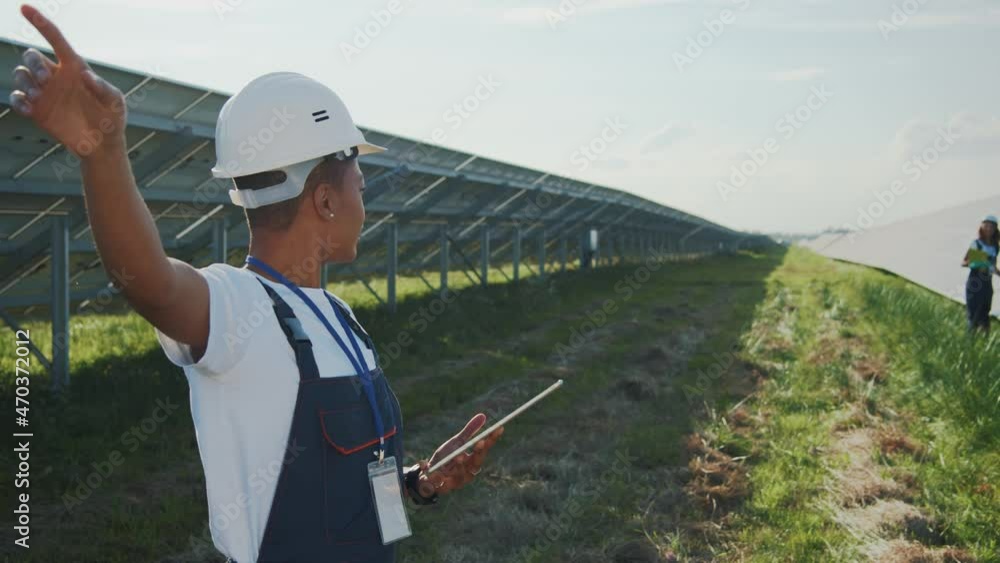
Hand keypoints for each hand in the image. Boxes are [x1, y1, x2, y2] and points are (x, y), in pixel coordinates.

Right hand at [9, 4, 126, 157]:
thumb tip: (85, 74)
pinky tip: (29, 106)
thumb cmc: (112, 120)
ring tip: (39, 95)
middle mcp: (56, 76)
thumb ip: (104, 88)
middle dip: (34, 62)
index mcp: (74, 67)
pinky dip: (18, 99)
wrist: (102, 146)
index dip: (40, 23)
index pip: (55, 39)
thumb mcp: (115, 102)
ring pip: (21, 74)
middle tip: (47, 78)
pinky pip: (17, 98)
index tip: (24, 8)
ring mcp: (44, 93)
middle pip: (32, 56)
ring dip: (25, 80)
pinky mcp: (36, 110)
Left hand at [416, 413, 503, 497]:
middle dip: (479, 453)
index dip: (492, 439)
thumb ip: (469, 431)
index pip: (485, 448)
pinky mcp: (443, 486)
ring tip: (458, 456)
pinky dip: (435, 474)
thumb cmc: (446, 457)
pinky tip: (429, 466)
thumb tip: (483, 415)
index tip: (499, 428)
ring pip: (462, 474)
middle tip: (480, 442)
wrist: (429, 476)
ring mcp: (456, 480)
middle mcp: (468, 471)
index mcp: (473, 459)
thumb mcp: (457, 442)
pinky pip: (441, 481)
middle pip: (477, 462)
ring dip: (460, 465)